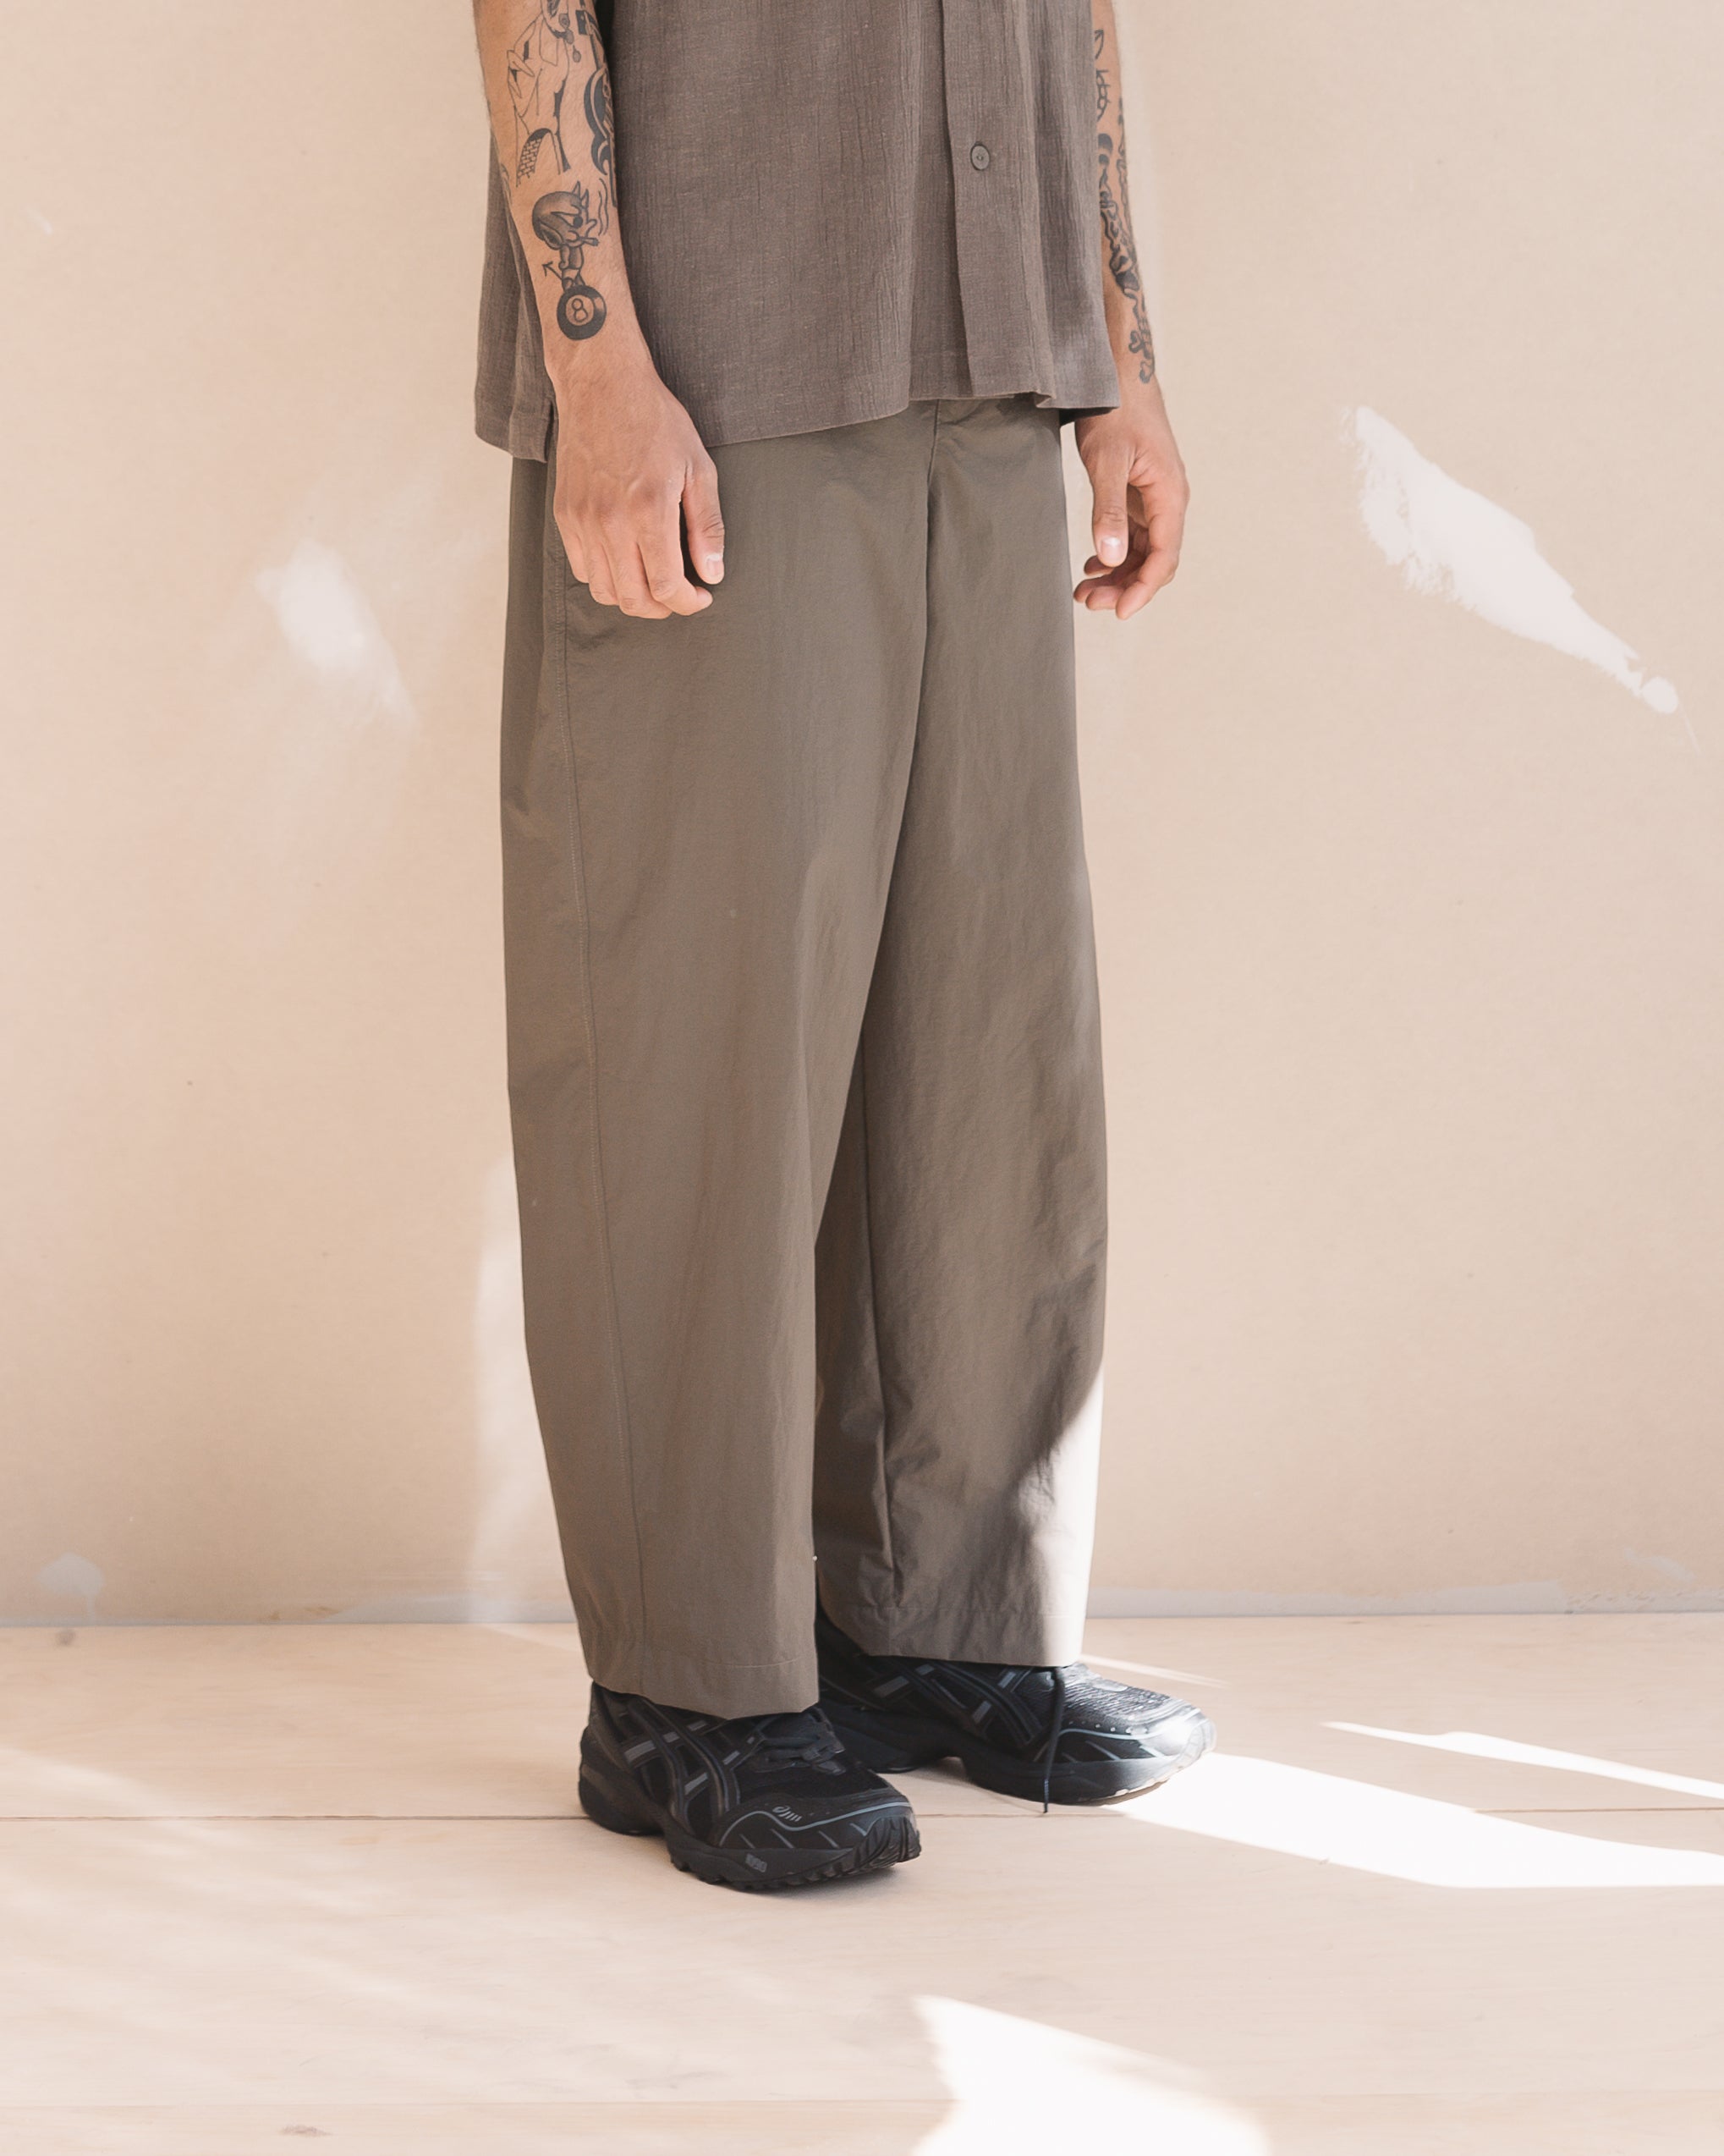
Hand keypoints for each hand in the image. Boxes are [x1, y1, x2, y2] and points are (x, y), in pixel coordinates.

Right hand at [550, 351, 724, 619]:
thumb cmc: (655, 420)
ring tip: (654, 583)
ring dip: (633, 597)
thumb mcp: (699, 468)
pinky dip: (606, 577)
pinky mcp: (565, 514)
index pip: (666, 587)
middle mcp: (610, 522)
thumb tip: (712, 573)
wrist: (602, 384)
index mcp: (649, 511)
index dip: (688, 603)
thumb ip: (707, 526)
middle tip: (680, 594)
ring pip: (604, 591)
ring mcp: (582, 520)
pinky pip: (582, 568)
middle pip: (633, 599)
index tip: (702, 596)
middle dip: (663, 608)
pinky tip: (626, 561)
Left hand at [1072, 378, 1187, 622]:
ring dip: (1117, 575)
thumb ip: (1109, 510)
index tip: (1118, 612)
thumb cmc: (1114, 409)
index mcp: (1170, 495)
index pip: (1164, 558)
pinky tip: (1091, 565)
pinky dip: (1114, 555)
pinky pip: (1133, 536)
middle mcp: (1168, 501)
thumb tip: (1113, 556)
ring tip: (1083, 591)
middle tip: (1088, 602)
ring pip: (1142, 552)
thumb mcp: (1107, 461)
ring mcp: (1154, 499)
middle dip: (1125, 587)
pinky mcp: (1139, 493)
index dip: (1142, 589)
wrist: (1116, 373)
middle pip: (1154, 561)